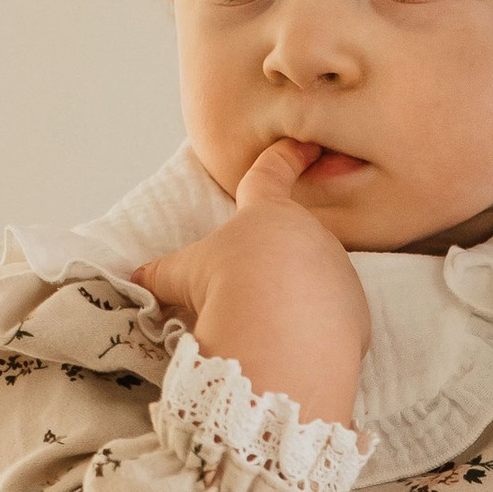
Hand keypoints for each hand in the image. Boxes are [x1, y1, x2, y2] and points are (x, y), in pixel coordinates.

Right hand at [134, 144, 370, 423]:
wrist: (280, 333)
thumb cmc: (228, 287)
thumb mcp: (183, 275)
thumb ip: (162, 275)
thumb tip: (136, 280)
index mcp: (269, 214)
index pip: (272, 174)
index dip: (284, 157)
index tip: (304, 144)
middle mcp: (313, 235)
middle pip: (293, 242)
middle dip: (275, 264)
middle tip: (251, 293)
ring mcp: (339, 273)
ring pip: (316, 283)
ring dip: (296, 300)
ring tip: (268, 328)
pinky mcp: (356, 313)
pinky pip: (334, 320)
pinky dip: (315, 330)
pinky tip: (293, 347)